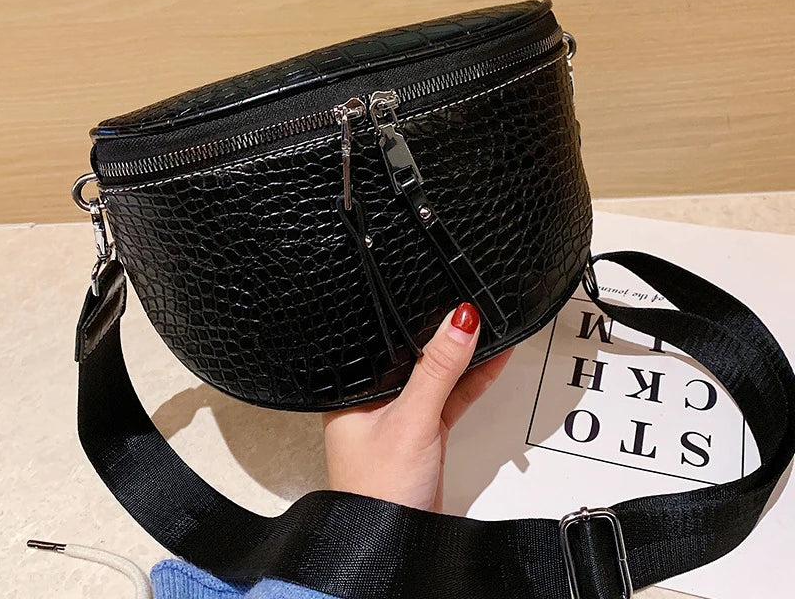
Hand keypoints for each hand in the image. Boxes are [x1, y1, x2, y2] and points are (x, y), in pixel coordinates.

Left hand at [323, 303, 512, 511]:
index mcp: (352, 389)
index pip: (386, 340)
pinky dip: (472, 382)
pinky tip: (492, 361)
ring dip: (463, 356)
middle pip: (414, 355)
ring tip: (490, 325)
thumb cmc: (376, 492)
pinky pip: (450, 398)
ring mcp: (401, 416)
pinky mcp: (425, 433)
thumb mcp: (411, 419)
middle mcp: (373, 399)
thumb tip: (459, 322)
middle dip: (444, 334)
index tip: (445, 296)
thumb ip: (437, 369)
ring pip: (437, 375)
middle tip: (472, 306)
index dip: (413, 316)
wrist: (394, 548)